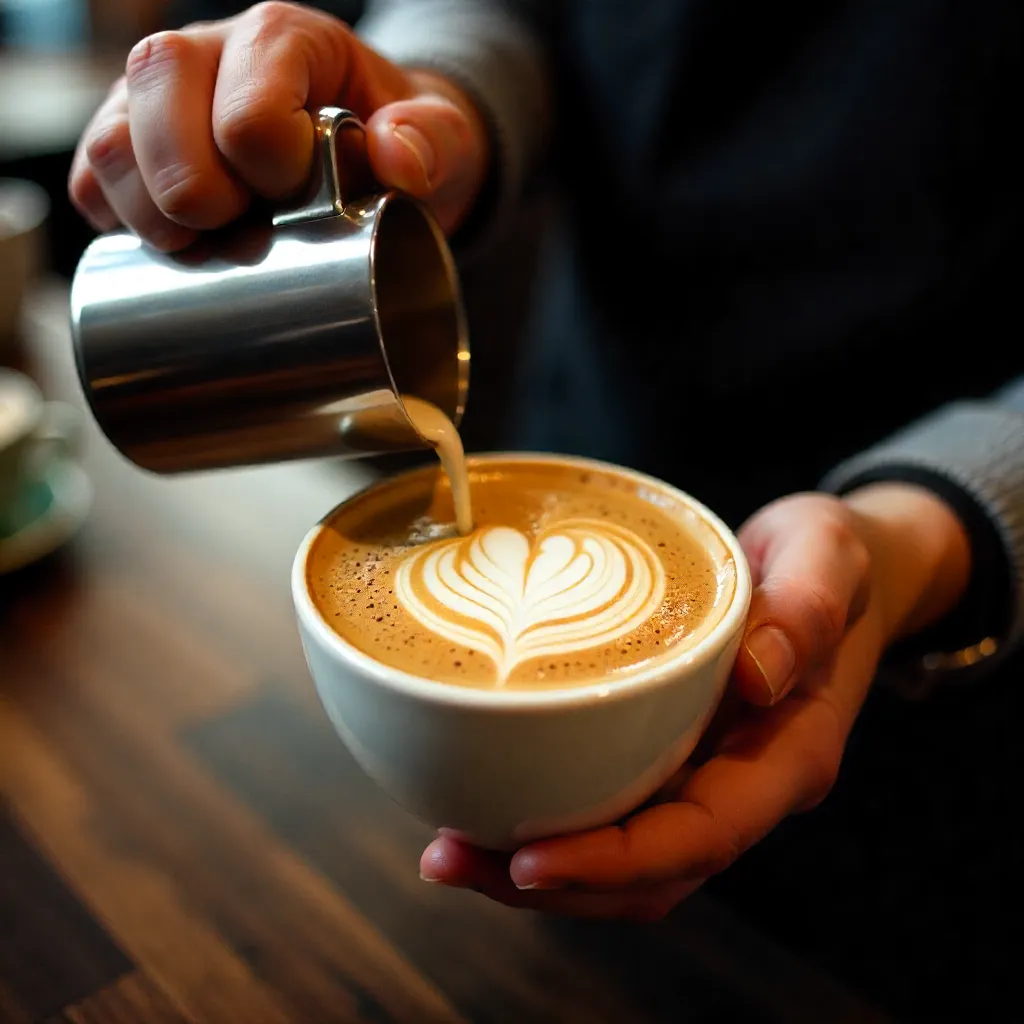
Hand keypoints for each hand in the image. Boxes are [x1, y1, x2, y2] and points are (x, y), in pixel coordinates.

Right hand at [69, 1, 488, 249]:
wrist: (370, 156)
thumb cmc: (398, 142)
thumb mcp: (443, 137)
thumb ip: (433, 140)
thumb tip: (394, 159)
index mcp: (282, 38)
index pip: (247, 111)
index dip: (272, 176)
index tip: (303, 201)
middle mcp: (207, 52)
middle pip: (156, 104)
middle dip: (199, 196)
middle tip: (246, 236)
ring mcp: (159, 96)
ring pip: (110, 143)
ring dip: (151, 215)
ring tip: (207, 249)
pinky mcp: (132, 141)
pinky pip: (90, 179)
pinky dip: (117, 221)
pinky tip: (171, 246)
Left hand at [418, 485, 970, 918]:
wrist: (828, 571)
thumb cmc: (827, 560)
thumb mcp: (827, 556)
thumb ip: (807, 609)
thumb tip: (757, 673)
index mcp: (788, 755)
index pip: (701, 838)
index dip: (615, 862)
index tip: (530, 862)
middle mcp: (742, 784)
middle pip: (647, 874)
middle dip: (550, 884)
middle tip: (449, 859)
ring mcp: (704, 775)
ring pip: (622, 860)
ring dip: (533, 868)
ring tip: (448, 849)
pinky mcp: (670, 754)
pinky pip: (611, 809)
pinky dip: (550, 822)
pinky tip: (487, 798)